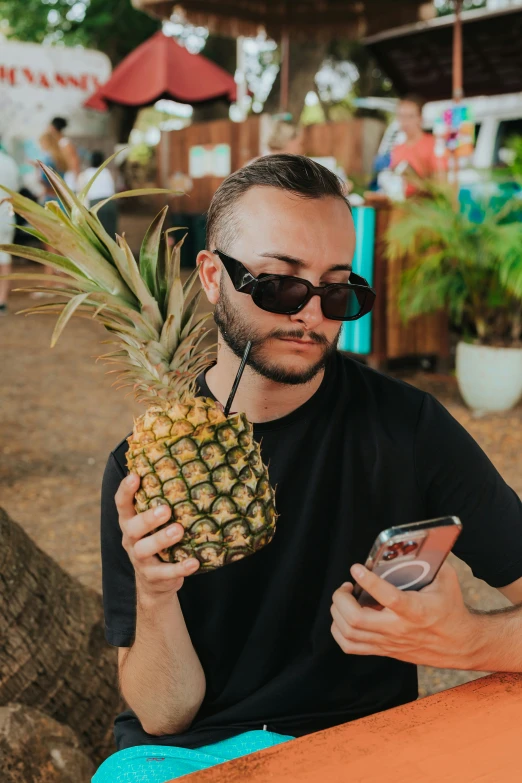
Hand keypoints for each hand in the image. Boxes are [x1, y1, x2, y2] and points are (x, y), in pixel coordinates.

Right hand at [115, 473, 199, 596]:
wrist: (154, 581)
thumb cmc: (156, 539)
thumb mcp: (153, 523)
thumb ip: (159, 503)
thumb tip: (181, 469)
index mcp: (130, 522)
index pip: (122, 504)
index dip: (125, 490)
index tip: (135, 476)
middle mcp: (131, 539)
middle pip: (132, 528)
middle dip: (147, 518)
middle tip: (165, 509)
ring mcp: (140, 559)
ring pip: (144, 550)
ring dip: (161, 540)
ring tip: (178, 530)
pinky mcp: (153, 576)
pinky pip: (165, 573)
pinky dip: (179, 568)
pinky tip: (194, 562)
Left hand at [330, 562, 479, 668]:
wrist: (460, 644)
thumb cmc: (451, 608)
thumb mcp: (447, 580)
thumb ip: (430, 562)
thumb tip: (414, 544)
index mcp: (416, 610)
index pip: (388, 597)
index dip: (368, 581)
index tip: (356, 568)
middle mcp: (398, 629)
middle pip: (357, 619)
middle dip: (342, 598)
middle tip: (347, 585)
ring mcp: (389, 642)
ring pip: (349, 633)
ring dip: (338, 612)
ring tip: (344, 598)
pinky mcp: (384, 650)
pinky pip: (350, 646)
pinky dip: (339, 630)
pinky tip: (343, 616)